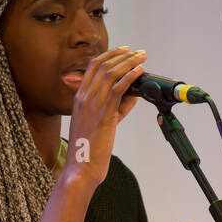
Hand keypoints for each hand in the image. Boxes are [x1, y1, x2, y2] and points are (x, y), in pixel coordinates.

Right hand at [64, 47, 146, 185]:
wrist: (80, 169)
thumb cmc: (89, 152)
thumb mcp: (101, 125)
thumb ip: (115, 109)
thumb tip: (132, 97)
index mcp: (79, 99)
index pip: (93, 68)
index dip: (109, 56)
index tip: (123, 51)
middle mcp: (84, 98)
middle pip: (103, 66)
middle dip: (122, 55)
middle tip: (137, 52)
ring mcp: (92, 105)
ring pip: (111, 74)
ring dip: (129, 62)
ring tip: (142, 57)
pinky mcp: (103, 115)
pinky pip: (118, 88)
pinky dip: (130, 76)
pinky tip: (139, 71)